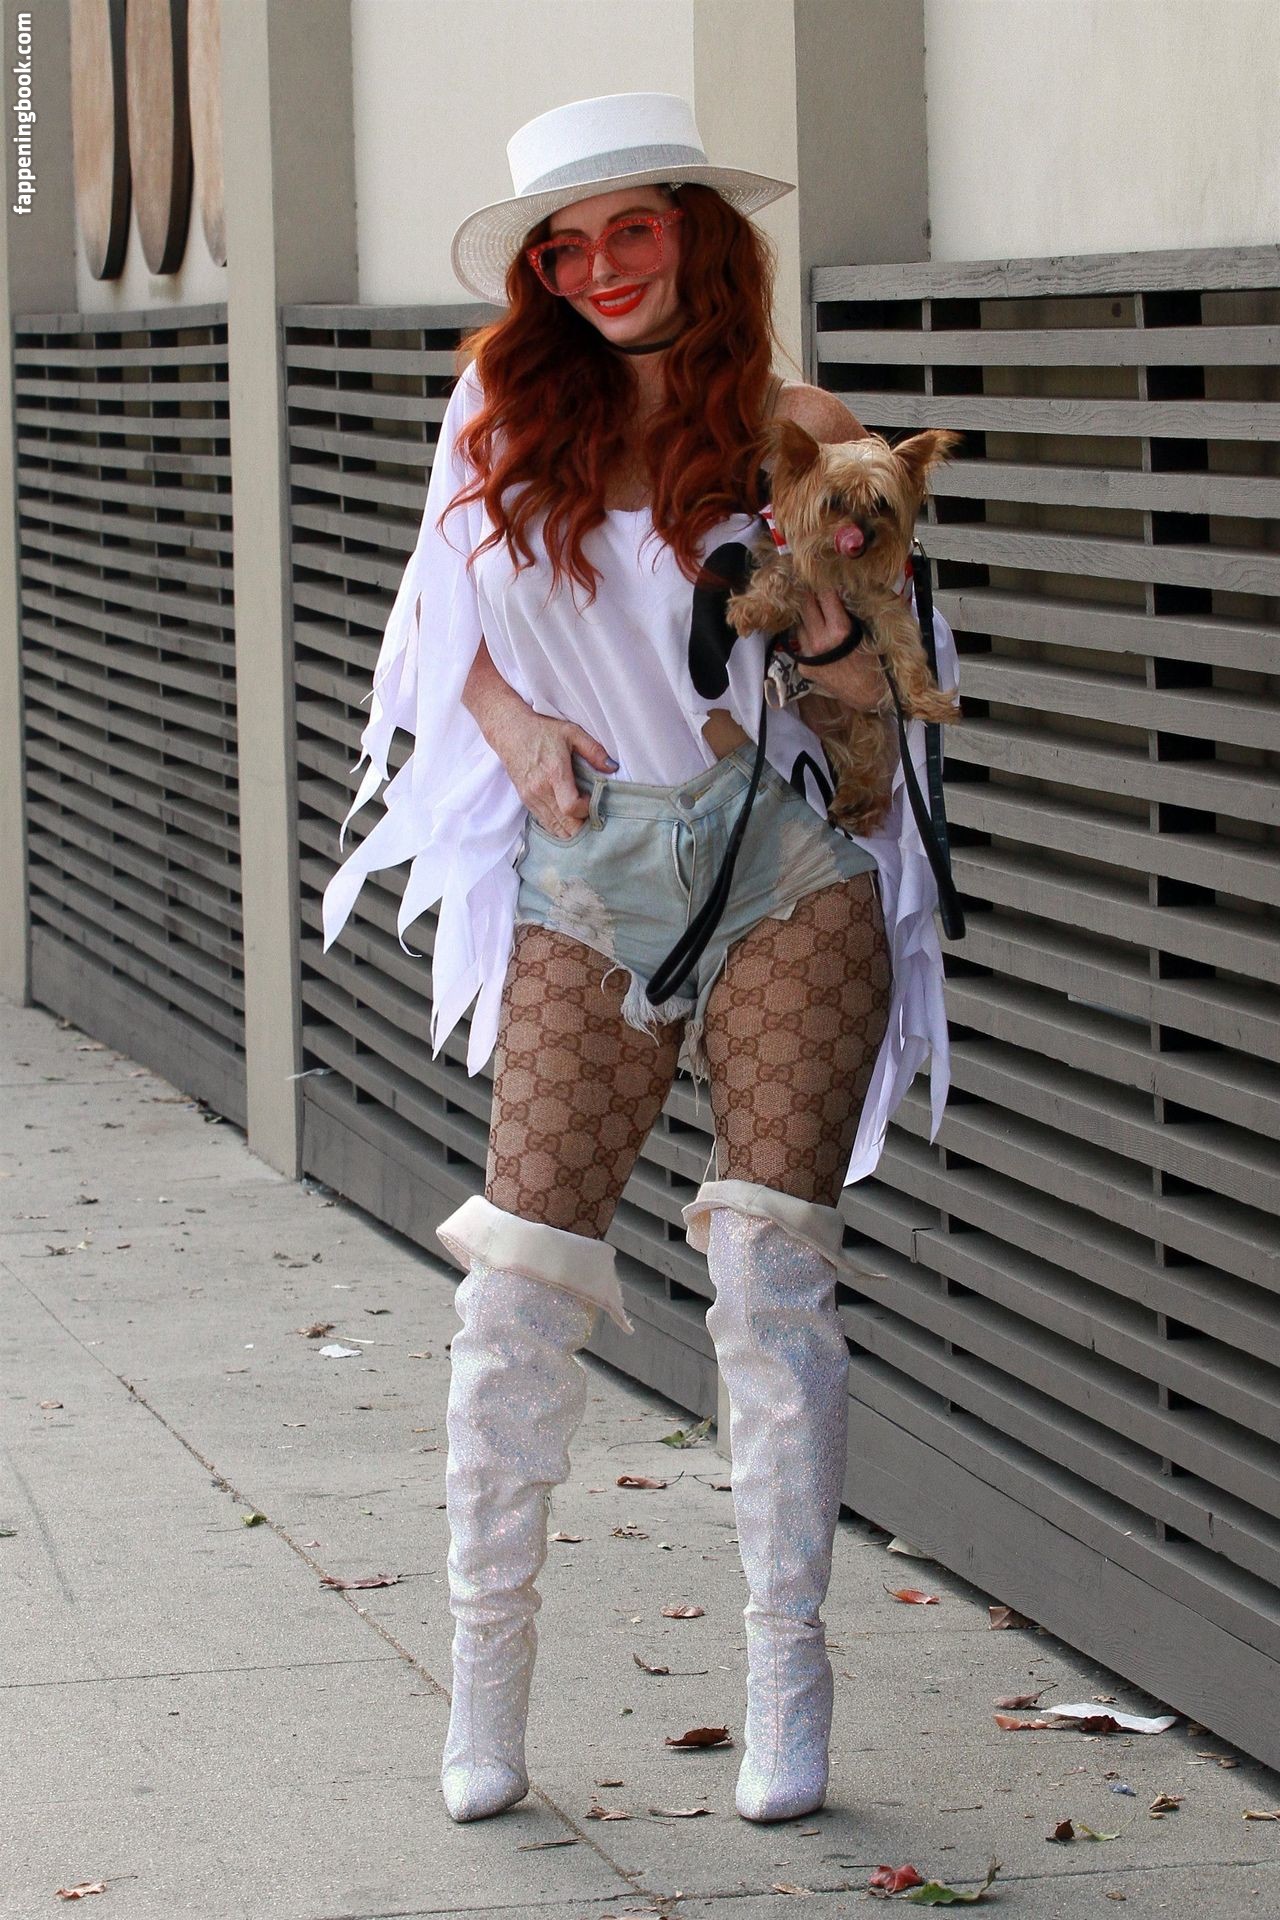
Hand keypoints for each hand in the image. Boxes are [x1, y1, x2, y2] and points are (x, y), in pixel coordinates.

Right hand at [489, 706, 616, 838]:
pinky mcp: (526, 800)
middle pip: (564, 825)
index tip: (593, 801)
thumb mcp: (572, 732)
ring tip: (584, 819)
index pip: (571, 808)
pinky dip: (559, 826)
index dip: (586, 810)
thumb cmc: (542, 730)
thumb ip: (594, 751)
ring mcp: (531, 797)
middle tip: (594, 818)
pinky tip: (569, 819)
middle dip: (582, 827)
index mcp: (554, 773)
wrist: (510, 730)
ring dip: (571, 829)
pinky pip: (545, 823)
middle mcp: (540, 789)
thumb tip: (612, 767)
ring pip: (554, 829)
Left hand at [792, 588, 886, 711]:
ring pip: (799, 624)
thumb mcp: (870, 630)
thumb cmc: (877, 660)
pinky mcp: (803, 667)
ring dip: (807, 617)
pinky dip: (808, 636)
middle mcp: (820, 641)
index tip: (825, 577)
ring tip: (818, 614)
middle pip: (805, 605)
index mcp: (839, 630)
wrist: (871, 694)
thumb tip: (841, 588)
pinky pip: (801, 643)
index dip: (825, 584)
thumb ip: (853, 609)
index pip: (824, 595)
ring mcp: (809, 655)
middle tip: (815, 587)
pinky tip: (819, 638)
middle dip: (811, 595)